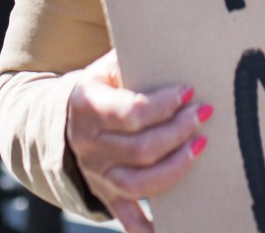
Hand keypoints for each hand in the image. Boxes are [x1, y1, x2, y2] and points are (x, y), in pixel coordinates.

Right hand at [65, 49, 210, 232]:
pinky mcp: (106, 194)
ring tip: (200, 146)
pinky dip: (147, 228)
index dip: (163, 104)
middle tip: (203, 115)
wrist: (61, 120)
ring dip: (176, 167)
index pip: (130, 112)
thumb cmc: (98, 87)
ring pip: (140, 183)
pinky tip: (167, 227)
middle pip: (141, 148)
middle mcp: (89, 145)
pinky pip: (126, 217)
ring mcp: (98, 174)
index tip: (188, 92)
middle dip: (179, 130)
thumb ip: (131, 60)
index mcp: (88, 107)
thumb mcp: (105, 67)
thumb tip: (168, 49)